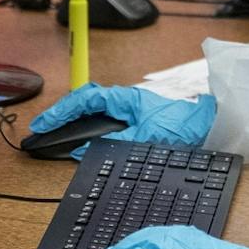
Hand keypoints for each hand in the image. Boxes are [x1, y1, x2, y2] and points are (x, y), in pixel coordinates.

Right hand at [31, 84, 216, 151]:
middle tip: (41, 129)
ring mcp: (126, 113)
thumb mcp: (145, 137)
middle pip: (83, 103)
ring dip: (72, 122)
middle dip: (60, 114)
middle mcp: (123, 103)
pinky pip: (102, 124)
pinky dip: (86, 131)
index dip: (61, 110)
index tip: (44, 123)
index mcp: (124, 98)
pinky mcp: (131, 125)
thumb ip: (114, 143)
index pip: (85, 99)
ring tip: (52, 134)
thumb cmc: (181, 126)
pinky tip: (78, 143)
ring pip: (91, 113)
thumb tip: (84, 149)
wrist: (207, 129)